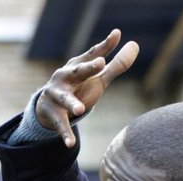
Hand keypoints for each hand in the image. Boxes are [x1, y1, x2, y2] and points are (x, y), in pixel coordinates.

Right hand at [35, 29, 138, 147]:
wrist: (47, 108)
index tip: (116, 34)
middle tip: (101, 63)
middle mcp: (64, 77)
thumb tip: (135, 45)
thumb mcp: (98, 78)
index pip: (93, 54)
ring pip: (64, 99)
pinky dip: (65, 134)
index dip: (105, 46)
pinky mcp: (52, 114)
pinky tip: (70, 144)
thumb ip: (117, 64)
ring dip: (71, 103)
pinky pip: (60, 124)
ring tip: (80, 110)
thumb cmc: (78, 89)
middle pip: (77, 71)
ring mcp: (55, 95)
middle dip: (87, 68)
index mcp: (77, 65)